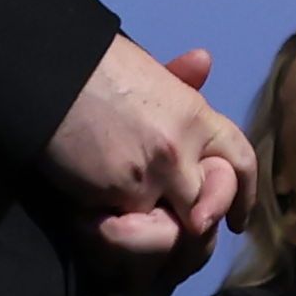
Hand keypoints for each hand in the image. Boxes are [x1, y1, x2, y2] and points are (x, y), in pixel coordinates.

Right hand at [45, 38, 251, 293]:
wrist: (53, 72)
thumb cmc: (95, 68)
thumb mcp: (146, 71)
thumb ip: (179, 80)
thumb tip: (203, 61)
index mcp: (196, 113)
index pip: (240, 160)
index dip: (242, 195)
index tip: (236, 220)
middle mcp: (185, 146)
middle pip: (212, 203)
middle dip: (200, 224)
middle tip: (179, 234)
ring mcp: (157, 172)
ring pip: (176, 226)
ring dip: (156, 232)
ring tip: (132, 228)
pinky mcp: (124, 193)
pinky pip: (132, 230)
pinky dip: (115, 230)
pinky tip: (100, 221)